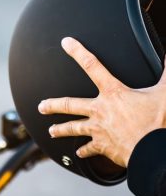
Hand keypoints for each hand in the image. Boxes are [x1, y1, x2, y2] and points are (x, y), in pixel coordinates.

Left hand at [38, 37, 165, 167]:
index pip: (92, 65)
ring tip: (50, 131)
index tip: (66, 43)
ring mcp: (97, 129)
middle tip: (41, 107)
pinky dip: (84, 151)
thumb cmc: (158, 120)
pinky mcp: (101, 146)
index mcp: (112, 93)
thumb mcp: (165, 92)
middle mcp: (99, 110)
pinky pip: (88, 149)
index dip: (78, 51)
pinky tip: (78, 153)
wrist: (152, 149)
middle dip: (53, 105)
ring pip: (72, 128)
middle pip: (69, 105)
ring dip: (60, 130)